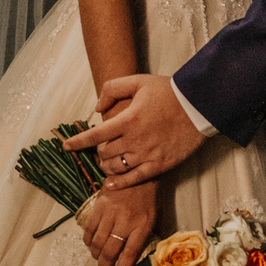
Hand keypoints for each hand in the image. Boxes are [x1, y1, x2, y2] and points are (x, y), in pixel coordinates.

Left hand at [63, 75, 205, 188]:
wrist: (199, 106)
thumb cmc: (169, 92)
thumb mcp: (139, 81)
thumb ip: (113, 89)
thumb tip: (97, 108)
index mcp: (128, 119)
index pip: (95, 135)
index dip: (77, 142)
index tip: (66, 146)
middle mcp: (135, 140)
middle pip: (105, 153)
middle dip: (98, 151)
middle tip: (102, 147)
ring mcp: (147, 155)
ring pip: (116, 168)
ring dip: (107, 165)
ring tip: (108, 161)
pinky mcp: (159, 165)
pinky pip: (133, 180)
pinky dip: (118, 183)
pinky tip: (110, 183)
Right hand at [81, 180, 156, 265]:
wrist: (137, 170)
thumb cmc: (147, 197)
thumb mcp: (154, 216)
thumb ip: (145, 235)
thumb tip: (133, 257)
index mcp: (142, 225)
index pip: (129, 254)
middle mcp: (126, 221)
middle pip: (110, 251)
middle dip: (105, 265)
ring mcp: (111, 213)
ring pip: (97, 243)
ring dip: (96, 255)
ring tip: (98, 257)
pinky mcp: (99, 205)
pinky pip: (89, 229)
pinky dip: (88, 241)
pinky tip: (91, 243)